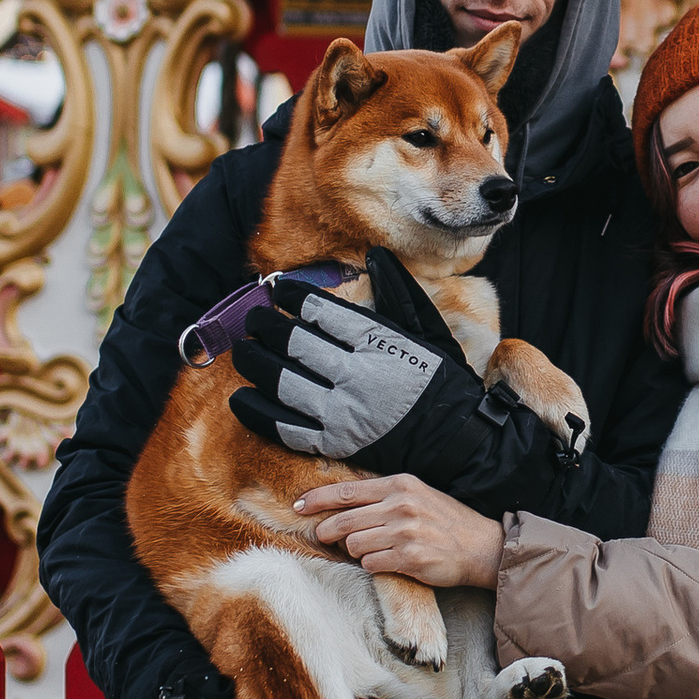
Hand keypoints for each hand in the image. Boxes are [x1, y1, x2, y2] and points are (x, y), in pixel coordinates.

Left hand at [231, 276, 454, 460]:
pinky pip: (285, 428)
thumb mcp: (427, 330)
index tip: (278, 291)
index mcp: (376, 342)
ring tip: (242, 350)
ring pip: (282, 384)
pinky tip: (241, 398)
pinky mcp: (335, 443)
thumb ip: (398, 291)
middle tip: (253, 319)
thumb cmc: (442, 379)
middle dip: (266, 327)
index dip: (292, 298)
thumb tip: (375, 255)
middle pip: (294, 345)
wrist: (457, 439)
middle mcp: (355, 375)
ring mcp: (342, 412)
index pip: (321, 312)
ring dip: (255, 364)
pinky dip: (258, 412)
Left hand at [296, 470, 502, 591]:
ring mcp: (404, 532)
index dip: (317, 499)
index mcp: (400, 485)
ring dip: (357, 551)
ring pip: (354, 544)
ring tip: (374, 551)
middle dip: (327, 531)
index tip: (298, 506)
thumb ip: (382, 498)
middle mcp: (400, 505)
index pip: (347, 491)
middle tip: (322, 537)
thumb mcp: (416, 496)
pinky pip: (370, 564)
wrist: (481, 547)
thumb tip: (340, 506)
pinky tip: (388, 562)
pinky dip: (372, 565)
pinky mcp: (408, 557)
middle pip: (344, 520)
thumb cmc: (445, 522)